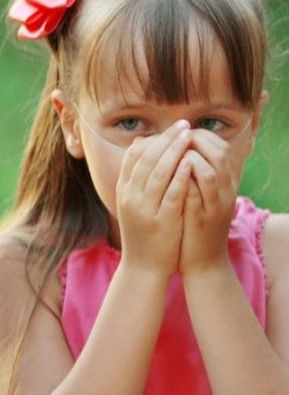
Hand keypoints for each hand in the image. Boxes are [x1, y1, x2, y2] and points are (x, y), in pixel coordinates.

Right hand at [116, 121, 191, 277]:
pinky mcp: (161, 221)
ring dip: (173, 151)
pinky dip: (179, 177)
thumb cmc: (143, 233)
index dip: (152, 139)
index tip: (170, 128)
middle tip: (183, 125)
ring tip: (188, 136)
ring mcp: (144, 209)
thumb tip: (140, 144)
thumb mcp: (133, 203)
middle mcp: (130, 197)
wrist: (143, 267)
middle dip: (165, 140)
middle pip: (146, 160)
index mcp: (123, 191)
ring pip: (157, 173)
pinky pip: (171, 194)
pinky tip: (190, 163)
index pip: (133, 157)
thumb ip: (136, 177)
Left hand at [180, 130, 242, 275]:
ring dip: (189, 156)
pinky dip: (184, 179)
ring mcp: (217, 204)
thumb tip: (168, 149)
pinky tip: (169, 173)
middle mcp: (226, 190)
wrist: (203, 262)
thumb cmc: (194, 227)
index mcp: (226, 182)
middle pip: (218, 152)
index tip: (178, 132)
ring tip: (170, 151)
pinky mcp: (204, 218)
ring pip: (210, 170)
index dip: (199, 135)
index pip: (219, 145)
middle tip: (174, 138)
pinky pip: (198, 194)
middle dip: (194, 140)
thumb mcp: (196, 197)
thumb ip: (189, 175)